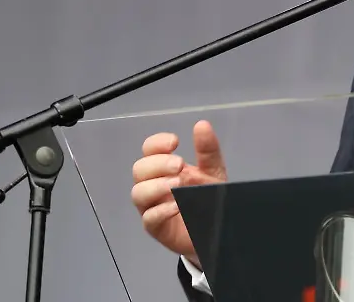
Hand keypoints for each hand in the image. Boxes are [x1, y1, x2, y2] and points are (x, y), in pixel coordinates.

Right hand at [130, 120, 226, 267]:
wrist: (215, 229)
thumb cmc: (208, 198)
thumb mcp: (212, 171)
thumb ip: (208, 151)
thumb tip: (202, 124)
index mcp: (164, 168)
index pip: (149, 150)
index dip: (156, 143)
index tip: (175, 142)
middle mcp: (153, 185)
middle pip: (139, 169)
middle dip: (158, 164)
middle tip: (179, 165)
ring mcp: (152, 207)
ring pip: (138, 193)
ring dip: (157, 186)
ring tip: (178, 185)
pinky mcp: (156, 228)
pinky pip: (149, 218)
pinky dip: (161, 210)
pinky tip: (177, 206)